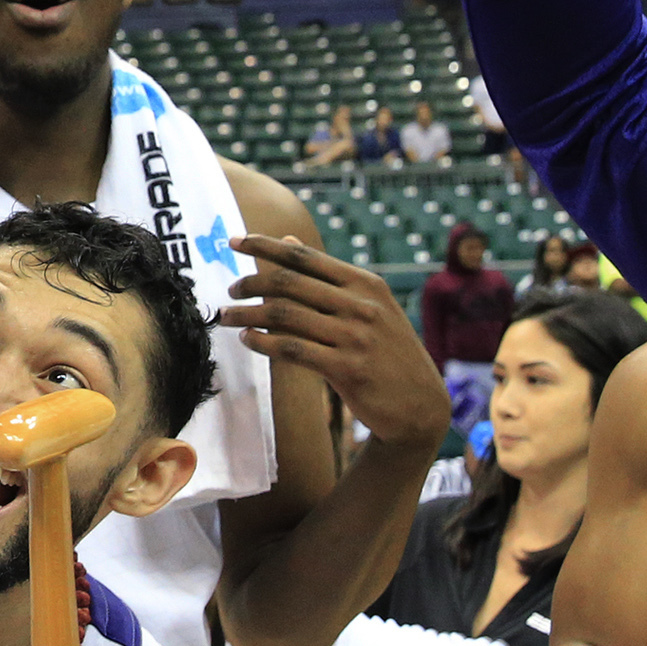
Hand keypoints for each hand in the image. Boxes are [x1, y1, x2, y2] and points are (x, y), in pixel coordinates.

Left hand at [217, 232, 447, 452]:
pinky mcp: (348, 369)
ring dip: (247, 314)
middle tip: (230, 290)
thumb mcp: (369, 307)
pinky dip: (262, 342)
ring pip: (284, 315)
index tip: (234, 241)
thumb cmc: (387, 353)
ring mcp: (356, 337)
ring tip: (226, 317)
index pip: (306, 257)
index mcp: (366, 284)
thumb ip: (328, 277)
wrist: (420, 406)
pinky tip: (247, 340)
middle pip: (289, 283)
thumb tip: (288, 239)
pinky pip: (292, 349)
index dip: (265, 246)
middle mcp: (362, 305)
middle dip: (251, 283)